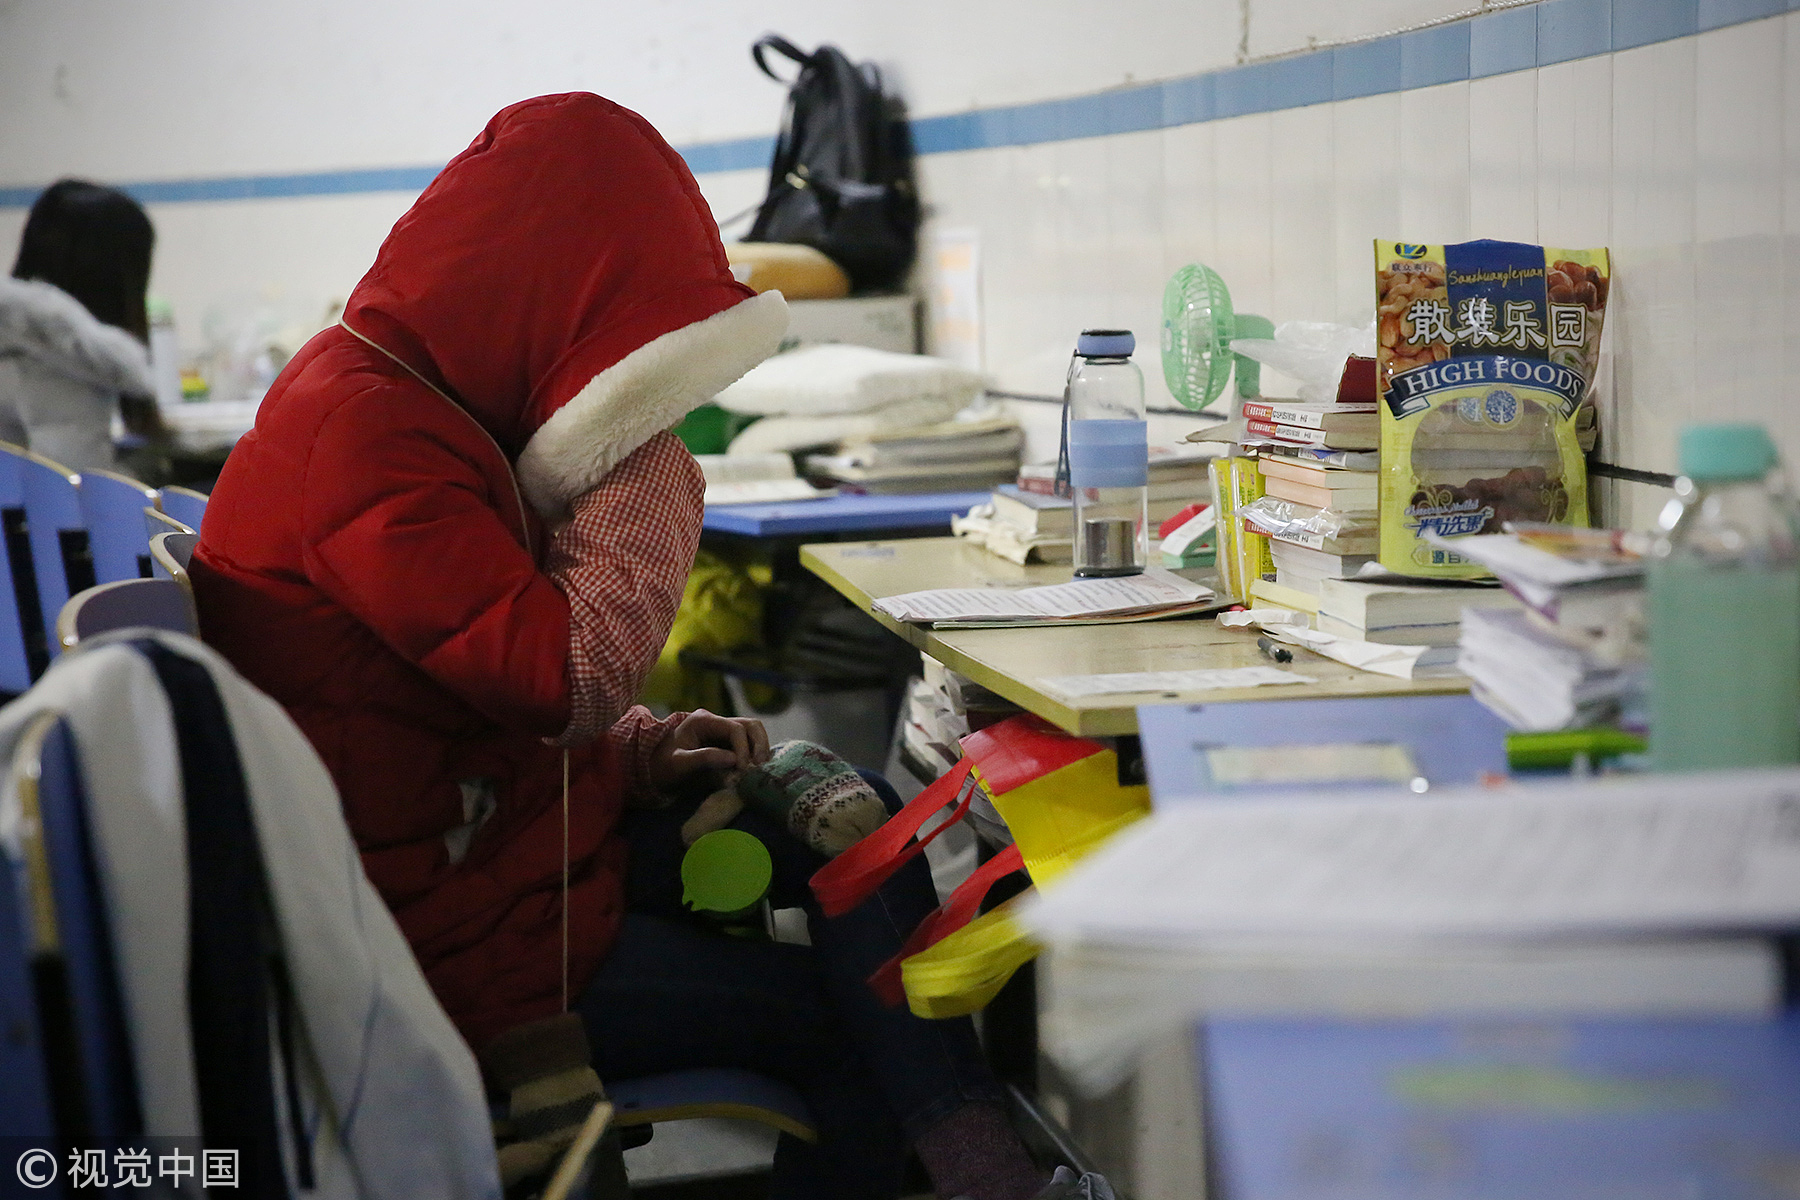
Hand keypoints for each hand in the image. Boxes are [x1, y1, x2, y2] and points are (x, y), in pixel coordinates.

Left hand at [647, 709, 770, 789]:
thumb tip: (734, 760)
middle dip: (759, 745)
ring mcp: (723, 732)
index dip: (744, 749)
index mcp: (703, 720)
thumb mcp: (679, 763)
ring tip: (759, 770)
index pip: (735, 729)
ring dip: (760, 749)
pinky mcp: (727, 745)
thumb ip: (704, 758)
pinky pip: (749, 745)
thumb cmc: (663, 766)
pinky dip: (755, 755)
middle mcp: (716, 721)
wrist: (654, 771)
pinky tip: (754, 771)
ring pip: (753, 732)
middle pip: (750, 725)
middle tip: (759, 767)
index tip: (743, 770)